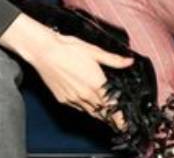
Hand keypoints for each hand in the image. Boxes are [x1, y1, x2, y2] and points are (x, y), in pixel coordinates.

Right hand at [0, 14, 132, 118]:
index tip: (125, 125)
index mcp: (97, 84)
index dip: (120, 117)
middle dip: (111, 118)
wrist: (45, 52)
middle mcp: (86, 95)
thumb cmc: (68, 49)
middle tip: (119, 124)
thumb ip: (113, 59)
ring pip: (91, 113)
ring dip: (99, 116)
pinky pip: (78, 108)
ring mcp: (74, 99)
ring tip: (106, 119)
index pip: (112, 106)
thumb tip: (129, 61)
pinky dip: (86, 109)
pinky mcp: (64, 99)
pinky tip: (88, 107)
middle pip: (103, 112)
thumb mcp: (94, 51)